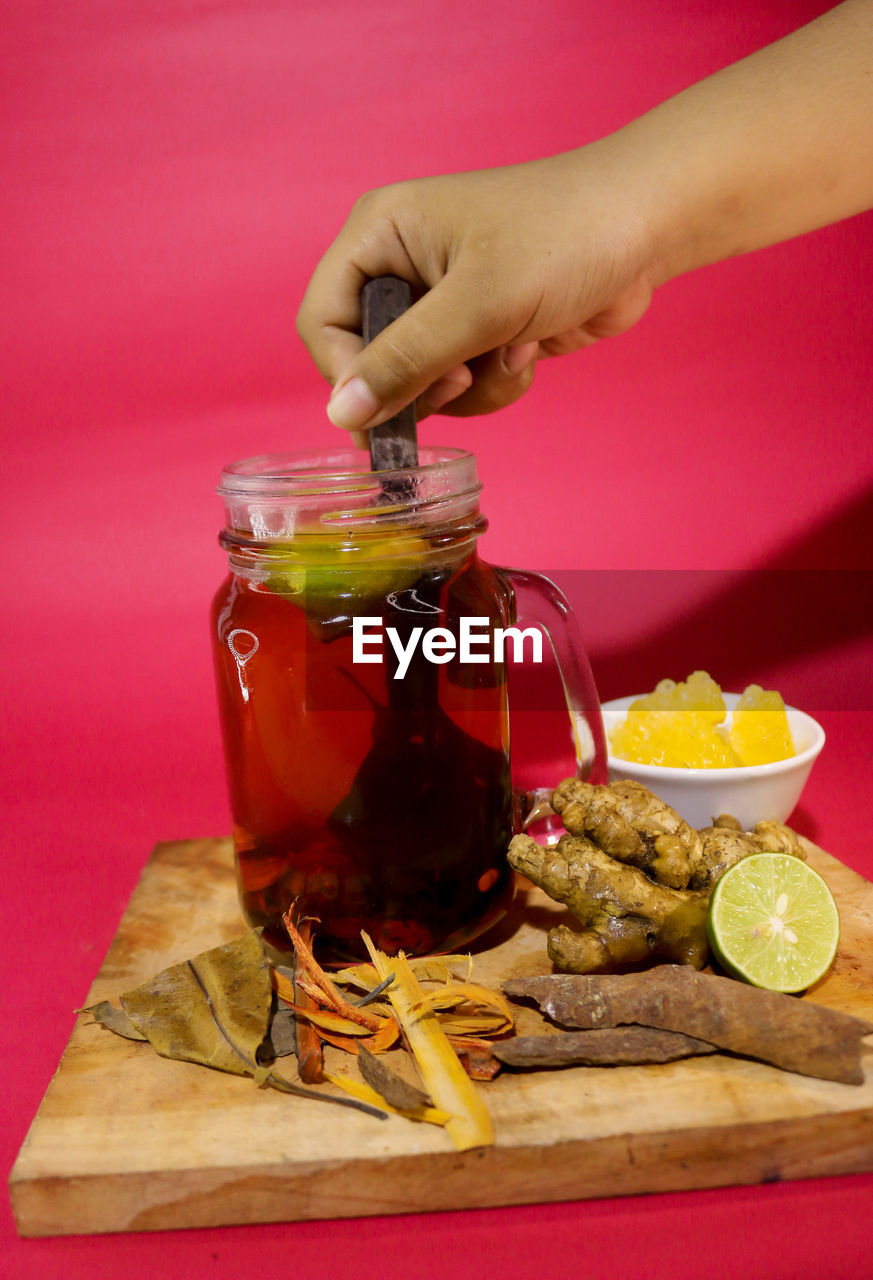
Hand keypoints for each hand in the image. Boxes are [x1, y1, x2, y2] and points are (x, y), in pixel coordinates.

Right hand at [296, 148, 655, 435]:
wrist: (647, 228)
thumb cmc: (563, 237)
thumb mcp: (476, 303)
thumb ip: (403, 361)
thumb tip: (340, 415)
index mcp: (380, 235)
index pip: (322, 321)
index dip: (346, 371)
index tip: (389, 405)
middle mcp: (401, 268)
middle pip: (369, 362)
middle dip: (423, 382)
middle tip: (462, 374)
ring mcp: (442, 304)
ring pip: (420, 385)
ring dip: (469, 387)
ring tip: (510, 349)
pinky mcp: (479, 333)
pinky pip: (462, 388)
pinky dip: (496, 383)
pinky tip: (530, 350)